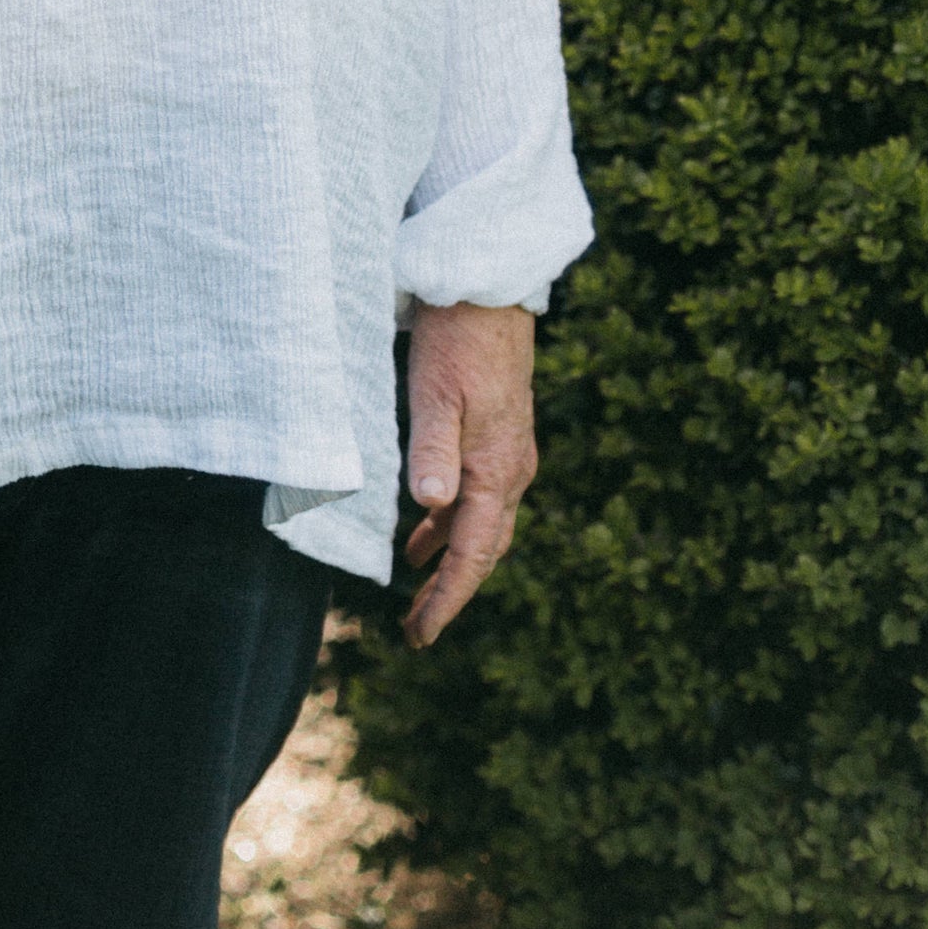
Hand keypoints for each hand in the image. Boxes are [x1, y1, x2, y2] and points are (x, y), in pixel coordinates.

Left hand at [401, 300, 537, 648]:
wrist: (489, 293)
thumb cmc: (456, 341)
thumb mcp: (434, 393)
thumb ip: (431, 449)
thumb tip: (431, 506)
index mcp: (496, 470)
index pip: (473, 555)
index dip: (447, 599)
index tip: (422, 635)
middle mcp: (511, 470)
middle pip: (483, 550)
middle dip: (451, 592)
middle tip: (417, 630)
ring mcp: (508, 454)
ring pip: (482, 525)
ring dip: (451, 559)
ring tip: (417, 592)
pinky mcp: (498, 436)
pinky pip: (478, 497)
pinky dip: (452, 523)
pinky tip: (425, 526)